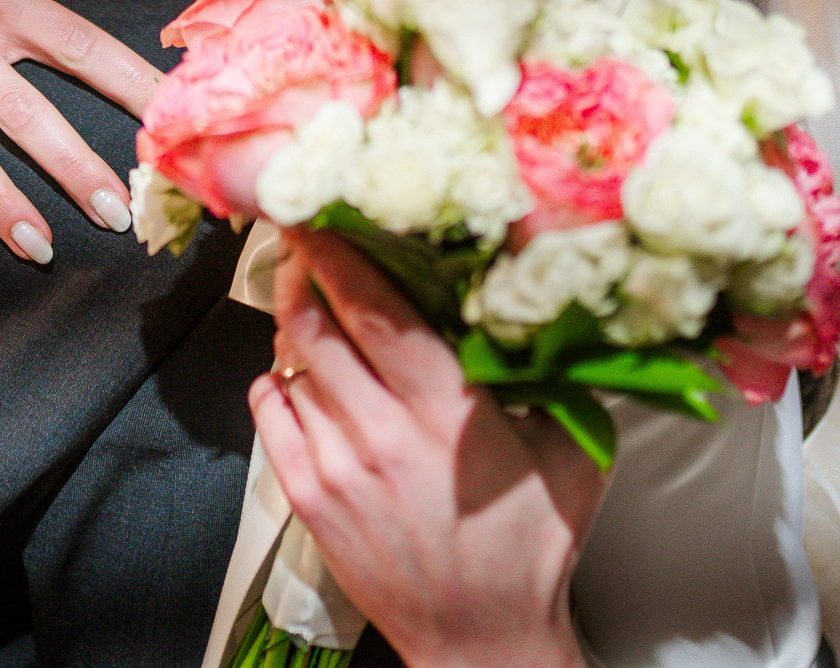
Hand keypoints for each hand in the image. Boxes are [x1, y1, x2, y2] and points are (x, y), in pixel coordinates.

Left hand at [249, 232, 603, 667]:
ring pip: (290, 361)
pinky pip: (268, 408)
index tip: (322, 213)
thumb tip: (547, 305)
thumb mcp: (571, 452)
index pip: (378, 309)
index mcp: (450, 413)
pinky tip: (302, 372)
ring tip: (311, 301)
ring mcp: (336, 466)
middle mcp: (384, 434)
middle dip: (303, 269)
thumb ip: (553, 377)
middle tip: (304, 236)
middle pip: (317, 322)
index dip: (340, 252)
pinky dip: (278, 379)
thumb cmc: (531, 546)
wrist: (482, 639)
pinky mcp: (307, 496)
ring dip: (295, 323)